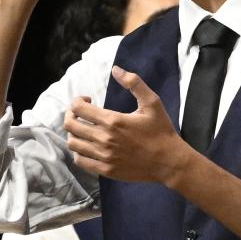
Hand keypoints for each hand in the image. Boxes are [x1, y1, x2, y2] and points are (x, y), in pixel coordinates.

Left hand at [65, 67, 193, 184]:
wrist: (169, 161)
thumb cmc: (161, 131)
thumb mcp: (152, 102)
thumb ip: (134, 83)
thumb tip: (115, 69)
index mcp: (113, 120)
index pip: (78, 108)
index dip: (77, 100)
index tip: (88, 100)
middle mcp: (104, 139)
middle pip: (71, 125)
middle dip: (72, 115)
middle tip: (81, 113)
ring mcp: (103, 156)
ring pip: (73, 143)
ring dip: (74, 133)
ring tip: (84, 129)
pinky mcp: (105, 170)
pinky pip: (80, 161)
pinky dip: (78, 152)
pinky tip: (87, 146)